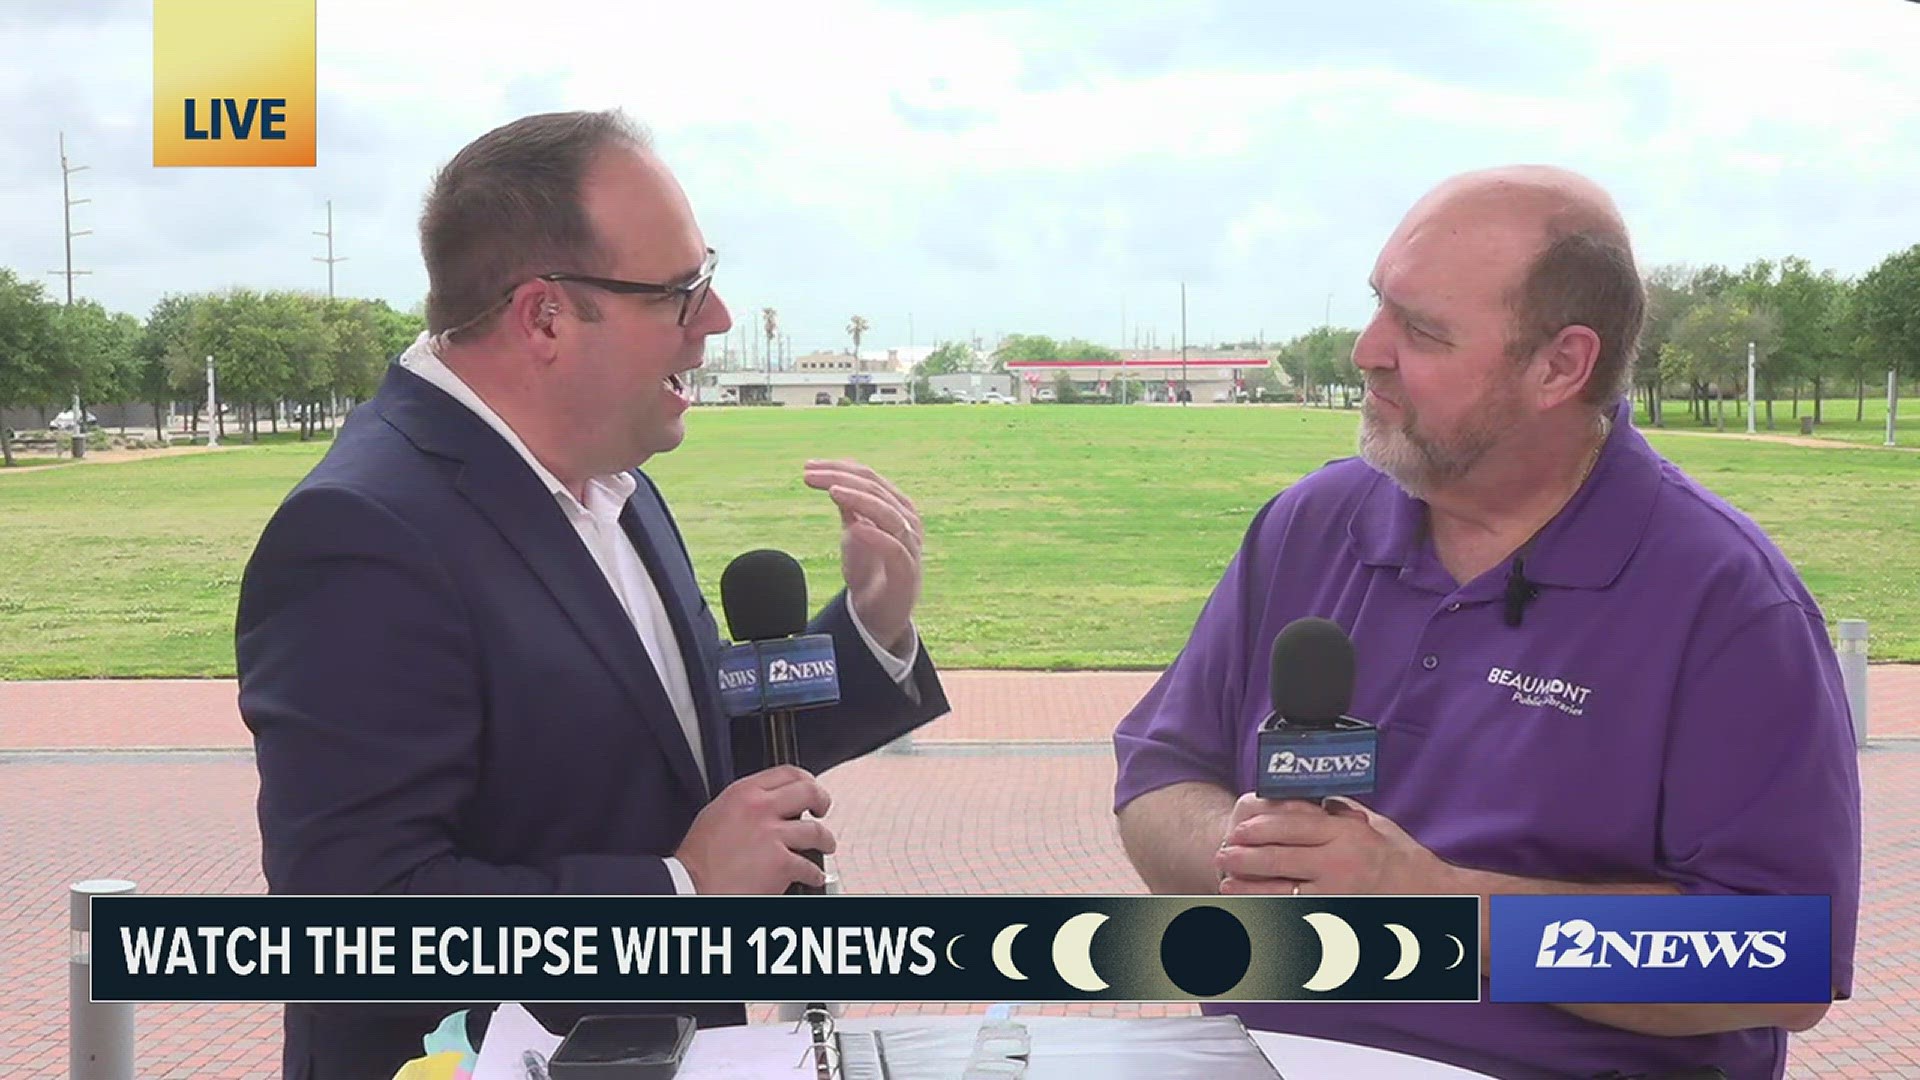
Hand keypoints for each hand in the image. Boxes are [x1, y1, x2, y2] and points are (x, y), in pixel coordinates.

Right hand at [673, 765, 835, 893]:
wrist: (692, 886)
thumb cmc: (699, 858)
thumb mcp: (717, 813)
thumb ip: (745, 803)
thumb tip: (768, 803)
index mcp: (743, 793)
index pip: (787, 772)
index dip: (806, 779)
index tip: (810, 787)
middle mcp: (760, 809)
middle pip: (809, 792)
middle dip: (822, 801)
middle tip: (823, 809)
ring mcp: (772, 836)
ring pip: (816, 831)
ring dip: (825, 840)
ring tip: (825, 844)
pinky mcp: (781, 863)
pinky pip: (809, 866)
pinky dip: (814, 873)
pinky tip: (812, 875)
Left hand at [803, 459, 921, 654]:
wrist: (879, 613)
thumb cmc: (869, 569)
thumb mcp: (854, 531)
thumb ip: (849, 506)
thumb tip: (834, 478)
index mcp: (895, 507)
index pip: (869, 478)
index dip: (839, 468)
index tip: (808, 467)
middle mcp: (907, 521)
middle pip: (876, 490)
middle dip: (842, 479)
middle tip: (810, 475)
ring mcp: (910, 545)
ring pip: (888, 513)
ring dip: (859, 499)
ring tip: (833, 491)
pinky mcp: (907, 571)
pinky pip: (895, 549)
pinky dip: (876, 536)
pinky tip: (855, 528)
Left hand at [1214, 795, 1448, 895]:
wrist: (1437, 900)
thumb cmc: (1406, 861)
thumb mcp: (1376, 826)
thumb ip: (1344, 813)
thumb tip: (1314, 801)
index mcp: (1346, 834)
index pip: (1293, 825)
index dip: (1261, 827)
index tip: (1239, 827)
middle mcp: (1339, 863)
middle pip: (1279, 857)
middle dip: (1245, 857)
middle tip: (1222, 855)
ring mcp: (1338, 895)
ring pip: (1282, 891)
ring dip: (1250, 888)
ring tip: (1228, 884)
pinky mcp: (1339, 921)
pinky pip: (1298, 917)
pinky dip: (1273, 915)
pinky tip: (1255, 913)